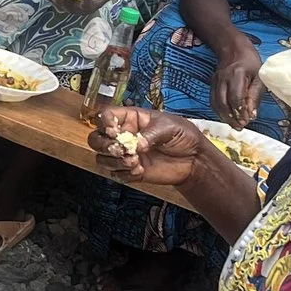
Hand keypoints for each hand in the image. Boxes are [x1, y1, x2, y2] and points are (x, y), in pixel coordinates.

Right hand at [90, 107, 230, 188]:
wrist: (194, 160)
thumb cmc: (183, 136)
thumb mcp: (170, 127)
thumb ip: (151, 134)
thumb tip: (136, 144)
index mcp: (131, 118)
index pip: (105, 116)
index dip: (104, 123)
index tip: (114, 131)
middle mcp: (124, 135)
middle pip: (96, 139)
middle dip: (103, 145)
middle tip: (119, 149)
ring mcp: (126, 154)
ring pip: (101, 158)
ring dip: (114, 161)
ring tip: (135, 162)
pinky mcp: (130, 171)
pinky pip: (115, 174)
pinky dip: (124, 174)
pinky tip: (140, 171)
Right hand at [215, 40, 263, 128]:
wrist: (233, 49)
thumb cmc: (250, 62)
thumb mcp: (259, 76)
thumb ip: (255, 96)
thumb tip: (252, 115)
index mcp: (236, 74)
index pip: (235, 97)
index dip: (241, 111)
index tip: (247, 120)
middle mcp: (223, 78)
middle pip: (223, 103)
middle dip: (231, 118)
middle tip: (240, 127)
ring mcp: (215, 81)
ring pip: (216, 104)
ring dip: (224, 117)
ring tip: (234, 124)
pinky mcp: (212, 84)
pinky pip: (213, 101)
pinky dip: (219, 111)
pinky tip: (227, 117)